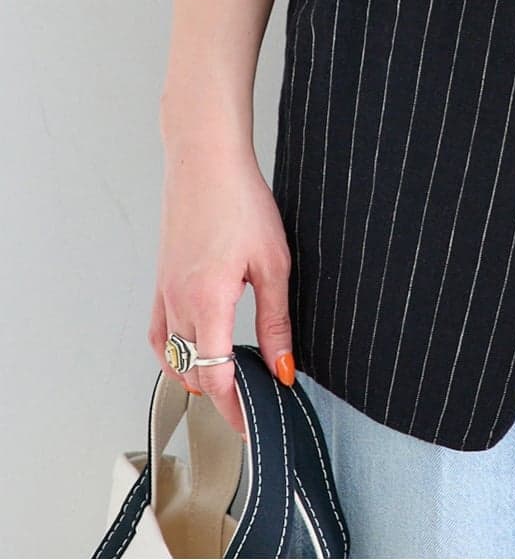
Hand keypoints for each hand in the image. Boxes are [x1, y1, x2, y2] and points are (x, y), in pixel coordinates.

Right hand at [149, 140, 296, 435]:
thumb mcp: (273, 263)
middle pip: (194, 372)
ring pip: (174, 357)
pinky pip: (160, 334)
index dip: (234, 408)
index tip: (252, 423)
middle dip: (222, 396)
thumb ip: (276, 320)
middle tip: (251, 405)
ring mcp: (165, 293)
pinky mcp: (161, 282)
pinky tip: (192, 354)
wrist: (205, 160)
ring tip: (229, 383)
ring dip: (198, 376)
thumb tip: (285, 368)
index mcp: (207, 302)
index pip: (215, 378)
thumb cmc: (241, 200)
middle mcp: (178, 304)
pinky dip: (173, 354)